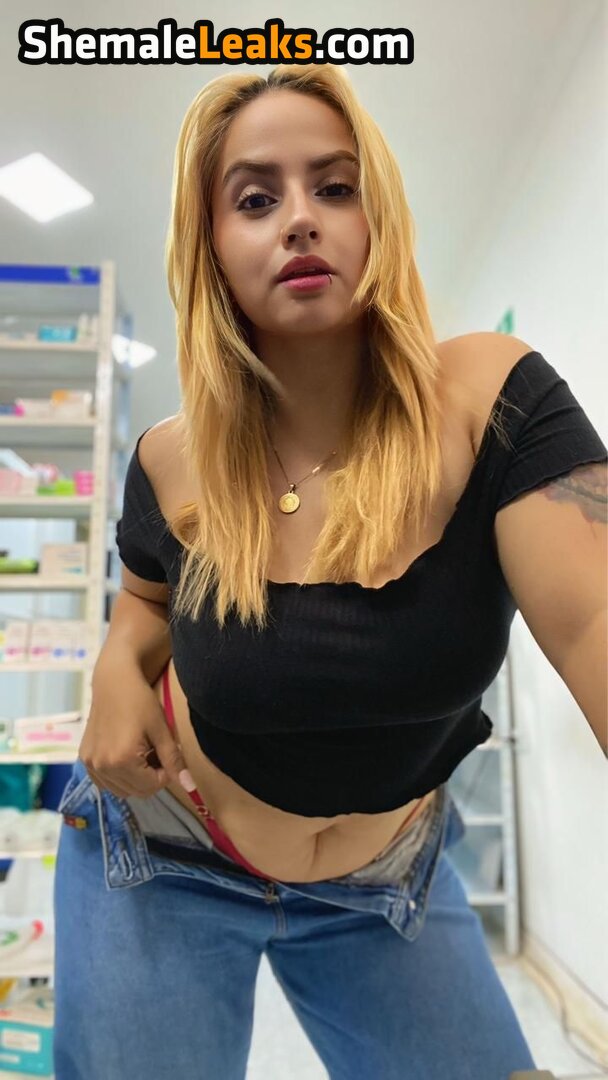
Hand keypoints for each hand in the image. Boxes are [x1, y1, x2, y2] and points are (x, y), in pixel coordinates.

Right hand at [79, 662, 187, 798]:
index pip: (151, 786)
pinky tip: (124, 756)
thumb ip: (174, 761)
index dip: (165, 773)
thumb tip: (191, 787)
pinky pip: (105, 782)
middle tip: (154, 752)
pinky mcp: (84, 759)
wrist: (113, 683)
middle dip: (151, 778)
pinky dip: (118, 777)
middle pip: (136, 791)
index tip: (165, 753)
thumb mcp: (162, 731)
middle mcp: (102, 766)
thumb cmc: (141, 702)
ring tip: (140, 753)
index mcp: (122, 760)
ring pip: (121, 790)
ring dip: (135, 779)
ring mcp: (90, 764)